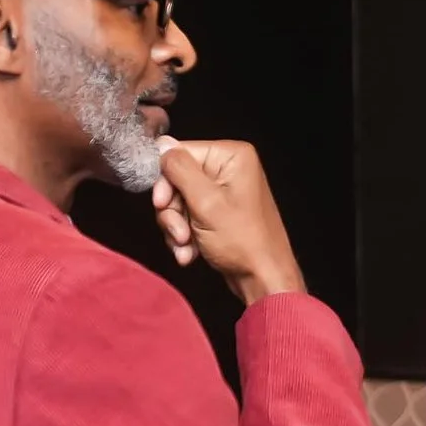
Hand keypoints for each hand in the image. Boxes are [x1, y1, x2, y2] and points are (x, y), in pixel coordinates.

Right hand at [151, 138, 306, 304]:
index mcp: (231, 156)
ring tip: (187, 246)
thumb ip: (180, 170)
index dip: (166, 181)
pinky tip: (190, 253)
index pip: (179, 153)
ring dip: (177, 228)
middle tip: (180, 233)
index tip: (163, 204)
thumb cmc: (243, 242)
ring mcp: (224, 192)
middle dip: (173, 211)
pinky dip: (185, 236)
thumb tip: (161, 145)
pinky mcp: (218, 212)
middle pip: (177, 180)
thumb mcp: (205, 202)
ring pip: (179, 202)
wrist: (263, 279)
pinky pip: (188, 217)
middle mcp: (229, 168)